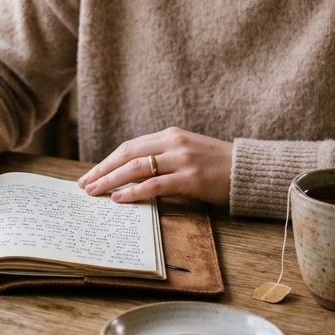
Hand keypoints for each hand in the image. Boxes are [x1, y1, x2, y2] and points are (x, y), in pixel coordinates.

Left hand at [76, 127, 232, 205]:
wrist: (251, 171)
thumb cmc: (219, 166)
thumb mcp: (188, 154)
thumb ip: (164, 159)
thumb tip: (132, 176)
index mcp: (171, 135)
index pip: (130, 146)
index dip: (107, 161)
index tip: (91, 174)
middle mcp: (173, 143)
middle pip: (127, 154)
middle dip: (102, 170)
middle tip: (84, 185)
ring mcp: (182, 159)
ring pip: (136, 168)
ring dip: (110, 181)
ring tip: (94, 192)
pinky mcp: (191, 178)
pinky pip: (154, 185)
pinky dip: (133, 192)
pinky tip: (118, 199)